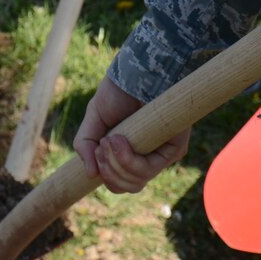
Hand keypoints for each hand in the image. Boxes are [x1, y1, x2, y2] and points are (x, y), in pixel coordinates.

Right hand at [73, 76, 186, 193]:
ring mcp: (162, 154)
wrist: (136, 74)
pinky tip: (116, 139)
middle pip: (127, 186)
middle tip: (101, 146)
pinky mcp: (174, 150)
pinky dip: (126, 158)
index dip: (106, 176)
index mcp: (131, 154)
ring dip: (114, 163)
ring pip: (136, 181)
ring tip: (108, 140)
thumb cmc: (117, 93)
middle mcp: (148, 157)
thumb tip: (90, 175)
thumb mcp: (94, 121)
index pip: (120, 183)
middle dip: (108, 171)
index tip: (96, 154)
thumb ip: (86, 146)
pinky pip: (147, 170)